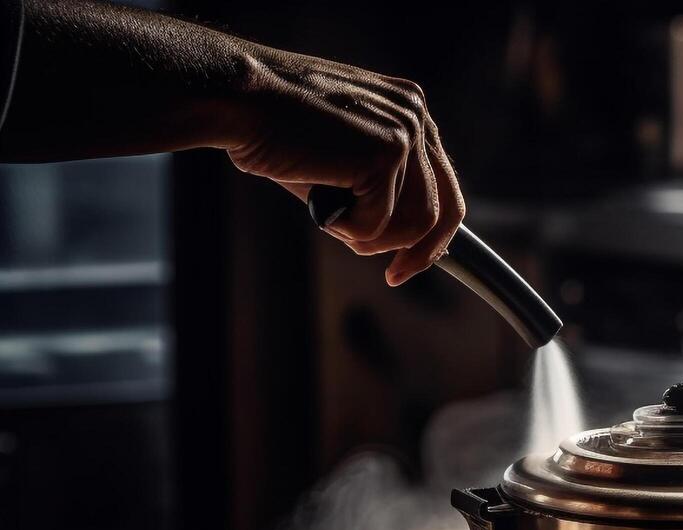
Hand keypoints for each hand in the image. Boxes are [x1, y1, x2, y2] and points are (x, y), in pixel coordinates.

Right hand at [223, 46, 465, 285]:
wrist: (237, 99)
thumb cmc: (275, 130)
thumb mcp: (339, 154)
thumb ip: (376, 185)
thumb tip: (401, 239)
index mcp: (409, 110)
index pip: (443, 185)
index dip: (435, 233)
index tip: (413, 262)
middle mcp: (416, 116)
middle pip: (442, 208)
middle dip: (421, 252)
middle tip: (395, 276)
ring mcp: (404, 134)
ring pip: (414, 223)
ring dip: (371, 238)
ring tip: (333, 221)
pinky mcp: (385, 154)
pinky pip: (378, 223)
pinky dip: (345, 228)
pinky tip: (318, 204)